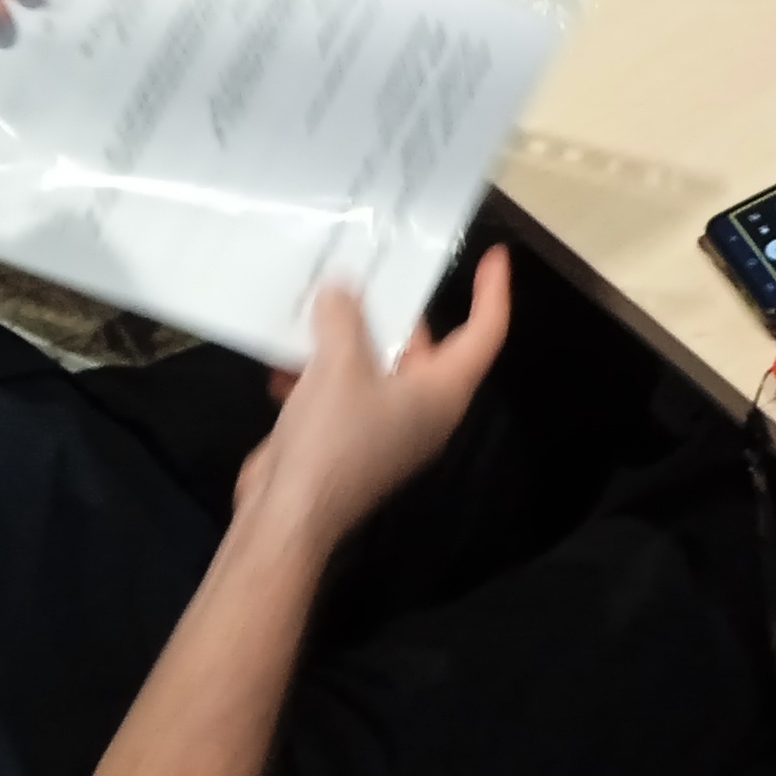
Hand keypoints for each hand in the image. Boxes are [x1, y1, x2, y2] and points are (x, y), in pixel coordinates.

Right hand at [236, 251, 508, 554]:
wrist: (284, 519)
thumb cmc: (332, 438)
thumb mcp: (339, 366)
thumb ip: (344, 318)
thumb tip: (342, 289)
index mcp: (442, 392)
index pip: (483, 333)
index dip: (492, 292)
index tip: (494, 256)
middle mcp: (422, 411)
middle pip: (421, 347)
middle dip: (393, 311)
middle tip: (369, 272)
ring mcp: (382, 429)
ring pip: (372, 368)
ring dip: (342, 341)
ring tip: (316, 305)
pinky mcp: (344, 442)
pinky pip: (338, 394)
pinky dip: (315, 374)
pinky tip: (281, 360)